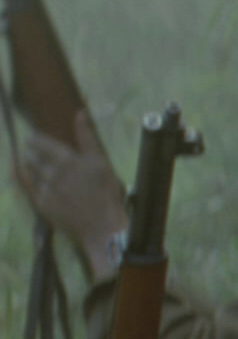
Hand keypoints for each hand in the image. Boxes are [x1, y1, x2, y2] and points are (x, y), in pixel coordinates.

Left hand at [11, 110, 126, 276]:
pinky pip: (30, 189)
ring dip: (31, 168)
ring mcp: (44, 190)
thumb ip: (87, 137)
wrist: (102, 226)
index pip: (42, 144)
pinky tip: (41, 185)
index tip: (33, 137)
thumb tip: (80, 112)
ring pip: (29, 173)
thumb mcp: (101, 162)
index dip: (36, 139)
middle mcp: (51, 173)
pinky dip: (32, 184)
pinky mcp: (41, 204)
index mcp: (67, 160)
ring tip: (38, 168)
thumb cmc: (107, 192)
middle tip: (35, 152)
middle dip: (32, 153)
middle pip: (32, 157)